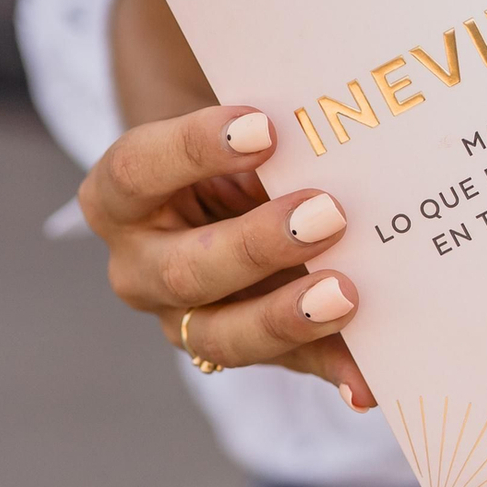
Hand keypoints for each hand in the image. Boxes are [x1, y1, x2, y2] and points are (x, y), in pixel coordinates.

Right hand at [77, 104, 373, 405]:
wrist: (229, 191)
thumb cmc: (233, 148)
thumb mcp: (233, 130)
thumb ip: (262, 124)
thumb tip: (302, 105)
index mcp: (119, 198)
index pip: (137, 170)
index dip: (194, 149)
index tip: (263, 126)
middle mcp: (140, 267)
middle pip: (185, 269)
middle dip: (257, 245)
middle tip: (327, 214)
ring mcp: (185, 321)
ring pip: (223, 336)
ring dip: (287, 318)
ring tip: (345, 294)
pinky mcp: (245, 349)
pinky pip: (289, 364)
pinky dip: (332, 370)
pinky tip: (366, 381)